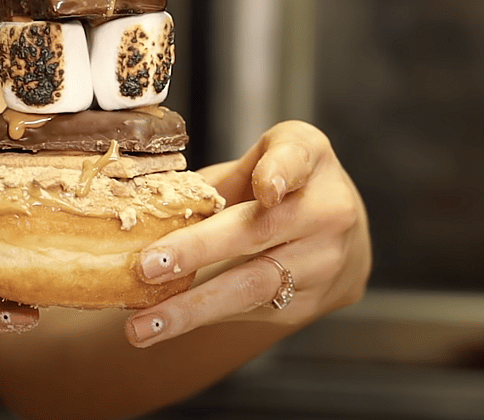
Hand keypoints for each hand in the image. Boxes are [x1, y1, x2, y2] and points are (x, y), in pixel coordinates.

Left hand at [125, 120, 370, 346]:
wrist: (339, 232)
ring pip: (251, 286)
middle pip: (258, 231)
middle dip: (198, 250)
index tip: (266, 186)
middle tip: (147, 266)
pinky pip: (247, 310)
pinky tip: (161, 325)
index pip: (296, 160)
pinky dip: (200, 317)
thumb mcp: (259, 158)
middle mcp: (327, 211)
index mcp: (309, 158)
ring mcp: (323, 262)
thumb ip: (219, 179)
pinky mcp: (308, 302)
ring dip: (191, 308)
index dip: (281, 172)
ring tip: (144, 325)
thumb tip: (150, 209)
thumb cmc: (286, 185)